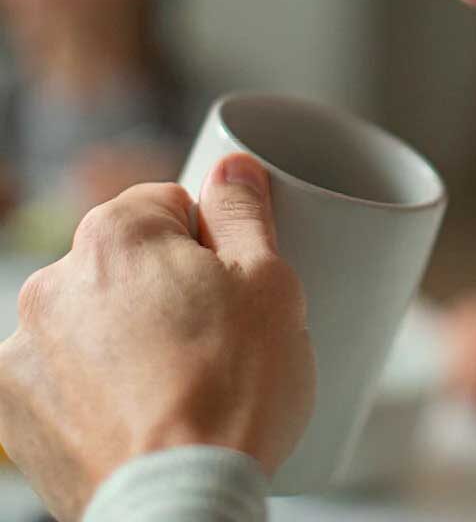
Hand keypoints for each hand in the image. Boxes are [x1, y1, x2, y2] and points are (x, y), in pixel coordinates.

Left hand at [0, 154, 313, 521]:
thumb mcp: (269, 280)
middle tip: (214, 333)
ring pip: (95, 313)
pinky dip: (94, 381)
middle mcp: (54, 282)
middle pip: (127, 257)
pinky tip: (139, 409)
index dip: (209, 240)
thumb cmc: (232, 393)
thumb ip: (243, 210)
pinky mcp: (13, 410)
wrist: (182, 505)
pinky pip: (64, 369)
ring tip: (178, 380)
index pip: (168, 203)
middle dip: (167, 283)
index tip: (229, 281)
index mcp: (116, 236)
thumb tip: (233, 168)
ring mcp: (25, 349)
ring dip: (127, 330)